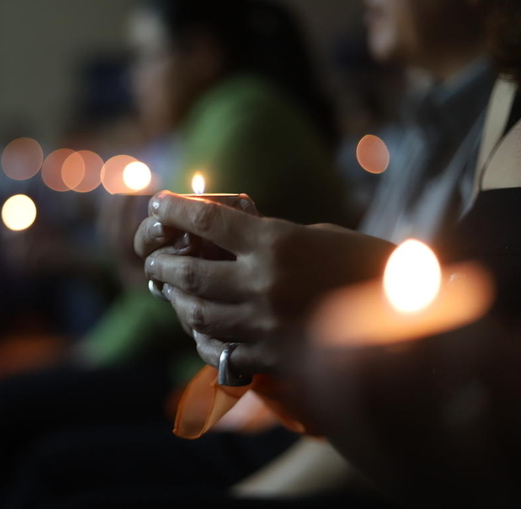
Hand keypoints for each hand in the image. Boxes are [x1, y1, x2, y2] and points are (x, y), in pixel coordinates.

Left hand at [134, 191, 394, 374]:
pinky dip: (202, 336)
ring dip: (176, 300)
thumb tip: (217, 238)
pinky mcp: (273, 359)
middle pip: (190, 273)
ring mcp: (266, 325)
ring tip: (170, 289)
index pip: (208, 220)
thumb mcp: (312, 235)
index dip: (175, 210)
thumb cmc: (359, 263)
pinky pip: (220, 350)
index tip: (158, 203)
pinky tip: (199, 326)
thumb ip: (264, 238)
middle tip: (154, 258)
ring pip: (197, 315)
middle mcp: (264, 284)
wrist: (408, 315)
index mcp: (276, 243)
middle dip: (161, 263)